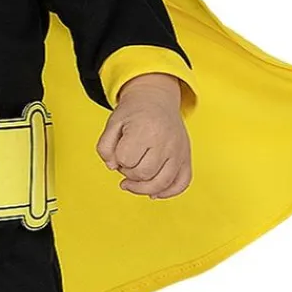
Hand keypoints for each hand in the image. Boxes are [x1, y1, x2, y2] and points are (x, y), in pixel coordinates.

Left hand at [96, 72, 192, 198]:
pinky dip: (168, 192)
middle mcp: (165, 141)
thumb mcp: (112, 123)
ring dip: (143, 188)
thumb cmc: (134, 112)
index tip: (119, 152)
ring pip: (161, 184)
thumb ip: (104, 147)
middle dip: (129, 173)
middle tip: (128, 162)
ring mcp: (178, 151)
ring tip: (134, 182)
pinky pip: (182, 183)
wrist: (157, 99)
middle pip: (143, 174)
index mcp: (145, 129)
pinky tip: (154, 192)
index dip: (118, 160)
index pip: (126, 159)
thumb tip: (113, 167)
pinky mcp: (186, 157)